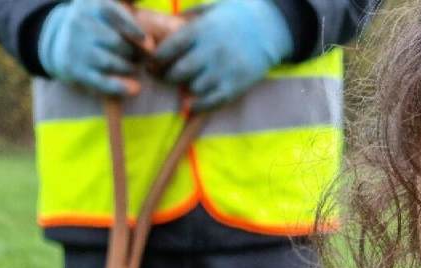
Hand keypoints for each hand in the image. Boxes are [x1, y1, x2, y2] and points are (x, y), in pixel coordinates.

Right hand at [37, 0, 151, 97]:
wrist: (59, 40)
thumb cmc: (94, 23)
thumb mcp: (104, 6)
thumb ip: (125, 3)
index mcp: (91, 4)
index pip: (117, 16)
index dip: (136, 31)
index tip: (150, 45)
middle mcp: (80, 22)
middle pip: (116, 42)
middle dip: (134, 53)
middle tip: (143, 59)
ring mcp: (75, 46)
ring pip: (110, 62)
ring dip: (128, 68)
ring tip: (135, 68)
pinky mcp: (73, 68)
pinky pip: (100, 81)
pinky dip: (119, 86)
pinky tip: (134, 89)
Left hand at [153, 0, 294, 110]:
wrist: (270, 27)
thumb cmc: (238, 14)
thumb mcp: (212, 7)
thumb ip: (190, 17)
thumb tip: (167, 24)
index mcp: (202, 30)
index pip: (170, 48)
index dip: (156, 59)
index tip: (150, 63)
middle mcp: (210, 51)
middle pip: (178, 72)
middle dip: (166, 77)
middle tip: (162, 77)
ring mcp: (223, 70)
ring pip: (192, 89)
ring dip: (185, 88)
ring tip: (185, 84)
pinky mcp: (234, 86)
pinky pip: (210, 103)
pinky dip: (198, 106)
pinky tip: (192, 104)